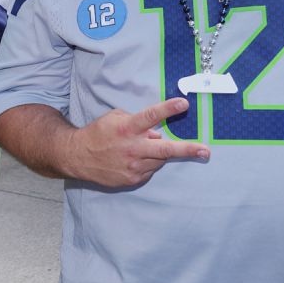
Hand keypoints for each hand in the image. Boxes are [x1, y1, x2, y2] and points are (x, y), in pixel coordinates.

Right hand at [67, 98, 209, 186]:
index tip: (184, 104)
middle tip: (205, 151)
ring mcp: (133, 166)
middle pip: (166, 148)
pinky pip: (150, 169)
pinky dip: (148, 163)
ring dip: (159, 153)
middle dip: (188, 149)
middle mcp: (132, 148)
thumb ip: (137, 122)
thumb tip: (156, 132)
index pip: (151, 116)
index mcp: (127, 128)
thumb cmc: (98, 134)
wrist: (77, 157)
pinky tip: (136, 159)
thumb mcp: (115, 118)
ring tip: (145, 148)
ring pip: (159, 159)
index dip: (168, 109)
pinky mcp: (132, 179)